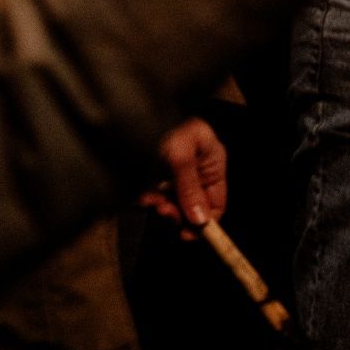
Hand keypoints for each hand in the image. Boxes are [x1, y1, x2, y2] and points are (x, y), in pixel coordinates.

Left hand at [146, 118, 227, 232]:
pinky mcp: (157, 176)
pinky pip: (157, 198)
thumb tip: (199, 220)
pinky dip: (150, 200)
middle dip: (179, 213)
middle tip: (165, 211)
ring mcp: (177, 175)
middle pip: (194, 207)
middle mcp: (197, 172)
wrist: (132, 116)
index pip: (216, 203)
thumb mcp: (181, 156)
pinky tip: (145, 195)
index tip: (189, 233)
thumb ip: (190, 188)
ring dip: (162, 207)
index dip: (205, 221)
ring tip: (152, 200)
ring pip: (174, 204)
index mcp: (212, 163)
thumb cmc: (164, 125)